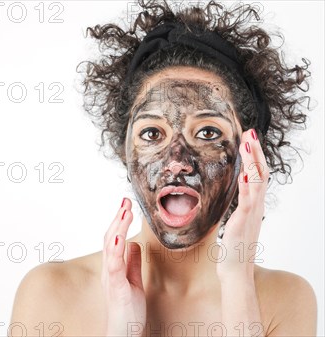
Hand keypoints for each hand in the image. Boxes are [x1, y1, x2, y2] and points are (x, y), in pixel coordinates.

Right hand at [101, 198, 145, 335]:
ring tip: (124, 212)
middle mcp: (109, 269)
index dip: (119, 220)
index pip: (114, 238)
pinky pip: (114, 267)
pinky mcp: (117, 287)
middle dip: (118, 218)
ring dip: (117, 227)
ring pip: (110, 248)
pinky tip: (120, 237)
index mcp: (114, 266)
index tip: (126, 204)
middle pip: (110, 238)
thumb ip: (133, 263)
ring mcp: (111, 278)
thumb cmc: (128, 310)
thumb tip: (135, 245)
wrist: (124, 333)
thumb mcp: (134, 281)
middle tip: (126, 201)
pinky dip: (115, 250)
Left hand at [216, 129, 268, 280]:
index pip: (257, 175)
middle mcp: (256, 207)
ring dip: (252, 161)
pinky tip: (244, 173)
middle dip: (256, 151)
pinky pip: (248, 201)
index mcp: (253, 205)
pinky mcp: (243, 222)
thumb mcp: (236, 220)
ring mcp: (251, 214)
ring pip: (257, 182)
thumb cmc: (234, 248)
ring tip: (248, 142)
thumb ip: (239, 204)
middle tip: (250, 131)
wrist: (236, 271)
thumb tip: (238, 187)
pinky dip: (248, 186)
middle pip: (261, 173)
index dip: (254, 156)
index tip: (248, 138)